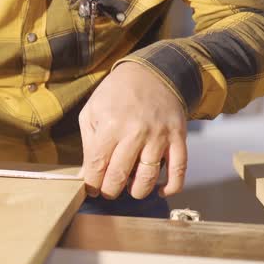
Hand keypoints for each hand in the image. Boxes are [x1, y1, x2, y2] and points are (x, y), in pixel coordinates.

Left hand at [77, 61, 187, 199]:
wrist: (152, 73)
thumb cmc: (117, 93)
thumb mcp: (93, 111)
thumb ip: (88, 144)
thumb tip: (85, 176)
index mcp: (111, 123)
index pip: (98, 164)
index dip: (92, 183)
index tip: (91, 189)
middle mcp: (136, 131)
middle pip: (120, 175)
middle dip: (110, 190)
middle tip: (107, 191)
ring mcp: (159, 136)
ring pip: (148, 177)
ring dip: (137, 191)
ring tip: (129, 188)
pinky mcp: (178, 138)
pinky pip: (178, 171)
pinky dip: (170, 187)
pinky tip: (158, 189)